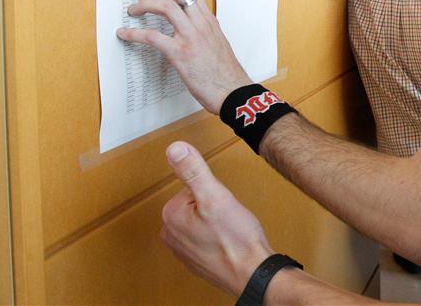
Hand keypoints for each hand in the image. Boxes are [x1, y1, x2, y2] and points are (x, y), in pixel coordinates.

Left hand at [116, 0, 251, 112]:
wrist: (232, 91)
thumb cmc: (225, 72)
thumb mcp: (218, 43)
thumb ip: (205, 31)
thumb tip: (191, 27)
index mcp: (210, 21)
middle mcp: (201, 24)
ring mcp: (191, 37)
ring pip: (164, 7)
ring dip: (143, 4)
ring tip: (132, 10)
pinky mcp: (180, 54)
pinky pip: (152, 37)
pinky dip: (134, 33)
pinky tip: (124, 34)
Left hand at [160, 141, 273, 295]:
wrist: (251, 272)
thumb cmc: (236, 239)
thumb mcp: (215, 196)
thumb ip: (193, 171)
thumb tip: (175, 148)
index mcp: (171, 215)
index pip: (192, 187)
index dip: (213, 192)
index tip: (221, 205)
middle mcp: (170, 233)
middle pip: (194, 203)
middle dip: (213, 206)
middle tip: (227, 217)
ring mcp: (181, 249)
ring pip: (200, 219)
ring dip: (215, 221)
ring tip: (228, 230)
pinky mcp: (194, 259)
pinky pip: (204, 236)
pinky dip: (216, 236)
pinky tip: (227, 242)